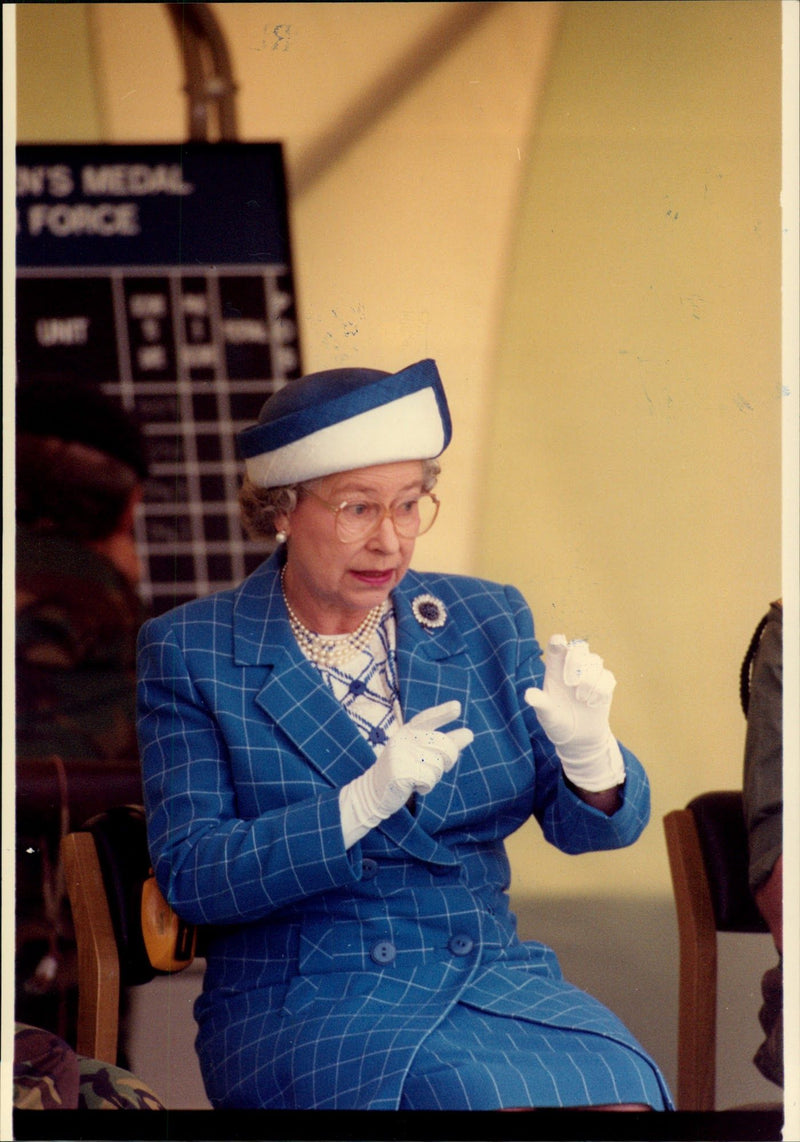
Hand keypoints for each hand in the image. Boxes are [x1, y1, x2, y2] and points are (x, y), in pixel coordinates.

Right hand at [340, 701, 472, 847]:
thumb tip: (469, 734)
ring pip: (437, 765)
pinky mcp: (399, 772)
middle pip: (443, 746)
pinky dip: (425, 787)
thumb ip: (443, 743)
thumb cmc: (403, 770)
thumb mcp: (420, 753)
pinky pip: (428, 779)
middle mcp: (403, 739)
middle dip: (449, 759)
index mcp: (408, 731)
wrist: (373, 792)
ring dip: (433, 777)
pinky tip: (413, 786)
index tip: (457, 707)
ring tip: (417, 778)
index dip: (443, 713)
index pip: (427, 718)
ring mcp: (400, 755)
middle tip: (437, 768)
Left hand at [524, 635, 624, 791]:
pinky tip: (592, 704)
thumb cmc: (557, 723)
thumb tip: (529, 695)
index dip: (558, 641)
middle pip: (579, 647)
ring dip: (589, 680)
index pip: (556, 648)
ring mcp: (590, 675)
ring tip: (581, 699)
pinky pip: (607, 677)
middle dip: (577, 660)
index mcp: (555, 670)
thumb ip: (540, 703)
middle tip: (571, 682)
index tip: (559, 641)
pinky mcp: (604, 685)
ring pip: (596, 661)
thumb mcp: (546, 715)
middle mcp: (573, 668)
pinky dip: (601, 690)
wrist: (578, 738)